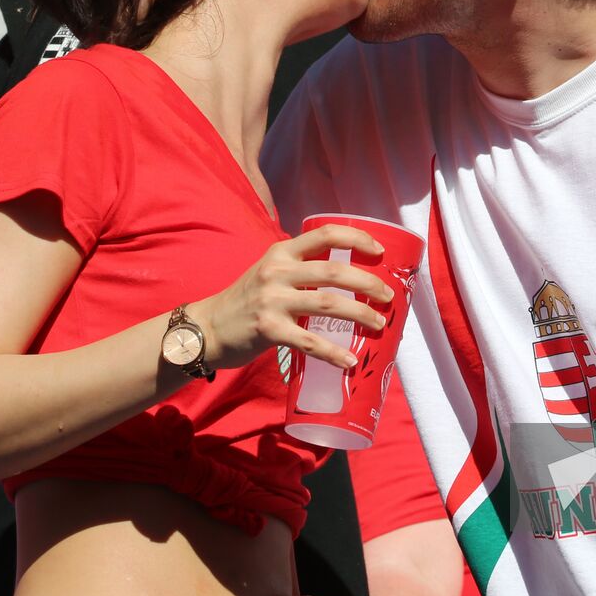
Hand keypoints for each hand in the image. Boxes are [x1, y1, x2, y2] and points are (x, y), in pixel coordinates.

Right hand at [194, 225, 392, 371]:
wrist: (208, 327)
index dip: (358, 239)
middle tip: (387, 296)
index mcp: (282, 252)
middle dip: (368, 283)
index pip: (326, 234)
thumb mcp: (270, 271)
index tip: (380, 251)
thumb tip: (349, 274)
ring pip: (328, 303)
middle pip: (334, 271)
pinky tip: (350, 361)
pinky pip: (309, 342)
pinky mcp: (269, 330)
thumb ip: (301, 267)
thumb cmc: (247, 299)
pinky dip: (333, 353)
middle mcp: (278, 272)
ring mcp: (272, 300)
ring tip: (379, 323)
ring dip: (360, 314)